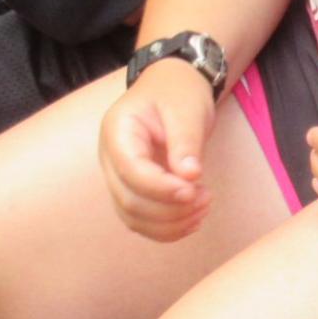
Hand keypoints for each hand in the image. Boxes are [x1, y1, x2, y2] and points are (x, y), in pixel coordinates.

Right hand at [98, 60, 216, 241]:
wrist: (172, 89)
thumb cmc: (178, 94)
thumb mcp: (186, 109)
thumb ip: (186, 142)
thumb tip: (190, 176)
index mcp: (118, 131)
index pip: (131, 171)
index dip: (161, 188)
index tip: (194, 190)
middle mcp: (111, 158)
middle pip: (129, 200)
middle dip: (169, 209)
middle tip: (206, 197)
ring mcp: (119, 177)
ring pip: (133, 217)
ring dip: (170, 223)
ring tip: (204, 207)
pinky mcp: (134, 190)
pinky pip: (142, 221)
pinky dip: (167, 229)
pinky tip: (194, 220)